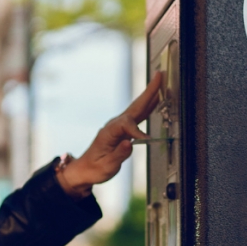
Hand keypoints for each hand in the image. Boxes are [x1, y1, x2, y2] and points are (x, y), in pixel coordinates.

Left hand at [58, 71, 163, 197]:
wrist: (85, 169)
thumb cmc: (95, 169)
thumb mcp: (106, 166)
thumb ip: (119, 155)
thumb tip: (130, 144)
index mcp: (108, 133)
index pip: (126, 125)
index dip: (138, 131)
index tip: (146, 140)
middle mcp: (114, 125)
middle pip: (134, 106)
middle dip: (148, 91)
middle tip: (159, 76)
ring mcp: (118, 125)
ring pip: (137, 108)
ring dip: (150, 94)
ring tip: (160, 82)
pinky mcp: (122, 129)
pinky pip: (138, 115)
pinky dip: (148, 106)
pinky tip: (156, 100)